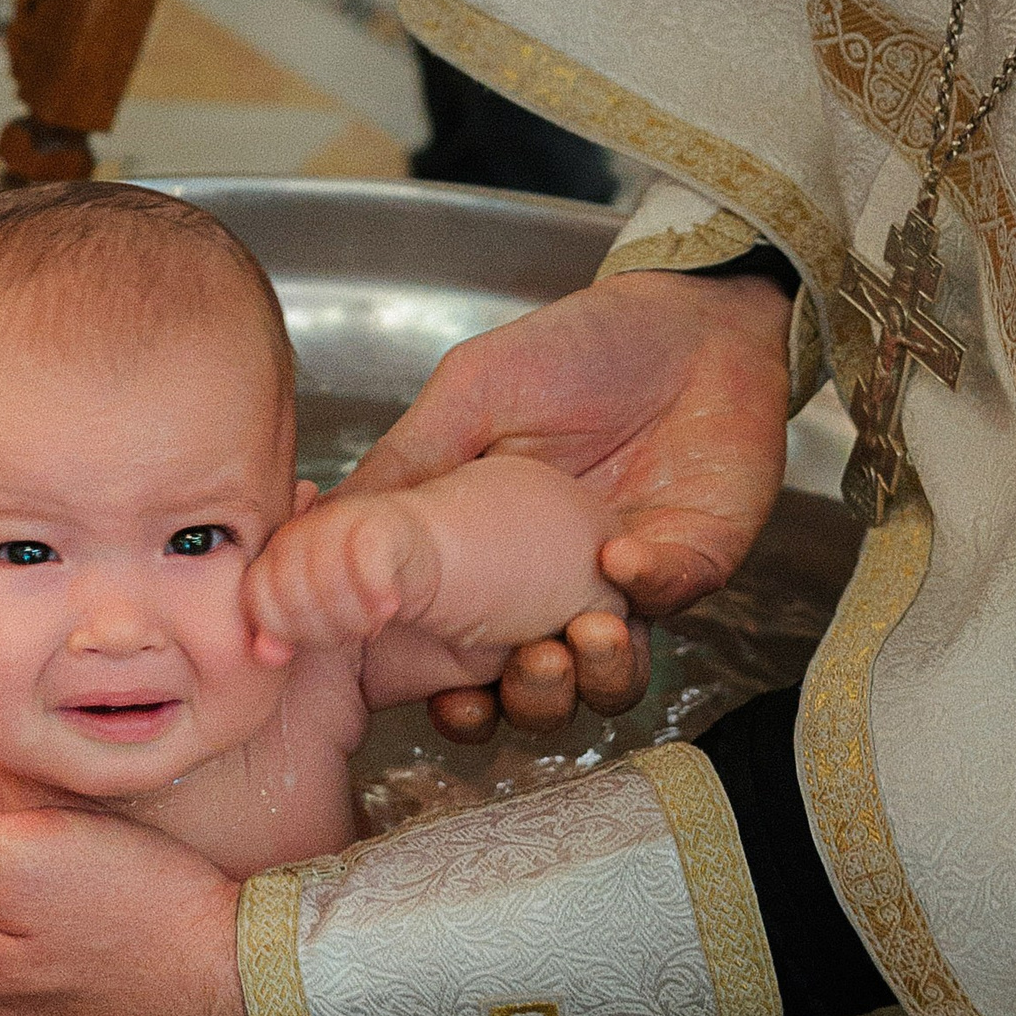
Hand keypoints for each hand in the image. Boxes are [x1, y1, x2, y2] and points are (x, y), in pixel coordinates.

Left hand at [245, 484, 437, 659]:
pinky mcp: (378, 526)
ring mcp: (337, 524)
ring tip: (369, 623)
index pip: (259, 600)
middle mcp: (299, 533)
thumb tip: (267, 657)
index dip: (286, 631)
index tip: (313, 638)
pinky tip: (389, 607)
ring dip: (355, 620)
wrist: (407, 544)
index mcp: (274, 553)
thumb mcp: (311, 609)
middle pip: (296, 600)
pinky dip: (378, 595)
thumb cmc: (352, 582)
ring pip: (331, 586)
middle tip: (348, 634)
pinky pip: (369, 567)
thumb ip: (281, 631)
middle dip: (324, 632)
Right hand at [350, 269, 793, 733]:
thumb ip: (406, 462)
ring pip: (612, 679)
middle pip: (535, 691)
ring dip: (593, 676)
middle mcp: (559, 589)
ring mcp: (630, 585)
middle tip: (522, 665)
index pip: (460, 657)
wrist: (687, 313)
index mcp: (493, 561)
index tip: (429, 695)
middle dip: (526, 702)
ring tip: (580, 639)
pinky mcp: (695, 559)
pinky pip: (674, 598)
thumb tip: (320, 528)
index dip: (444, 695)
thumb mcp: (469, 395)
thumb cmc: (576, 348)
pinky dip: (650, 587)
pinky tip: (621, 551)